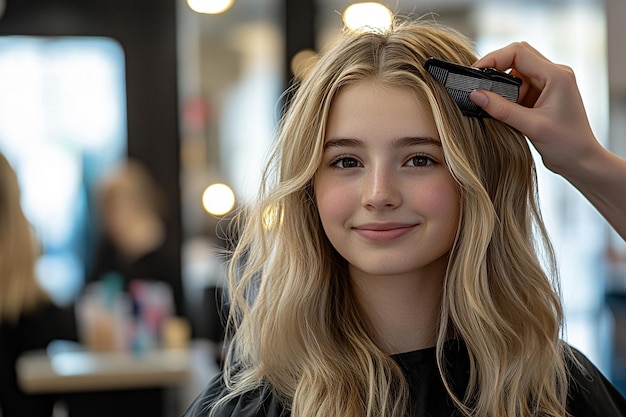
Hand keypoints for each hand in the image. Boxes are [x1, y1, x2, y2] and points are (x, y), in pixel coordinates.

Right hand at [469, 42, 601, 176]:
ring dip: (503, 89)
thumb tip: (476, 95)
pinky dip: (508, 98)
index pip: (518, 52)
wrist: (582, 161)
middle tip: (480, 87)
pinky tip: (506, 112)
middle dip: (496, 70)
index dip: (493, 59)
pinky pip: (520, 88)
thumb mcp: (530, 126)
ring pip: (516, 74)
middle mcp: (554, 75)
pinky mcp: (544, 96)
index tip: (476, 72)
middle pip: (517, 58)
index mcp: (556, 75)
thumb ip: (501, 109)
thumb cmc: (567, 145)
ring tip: (497, 108)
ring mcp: (549, 85)